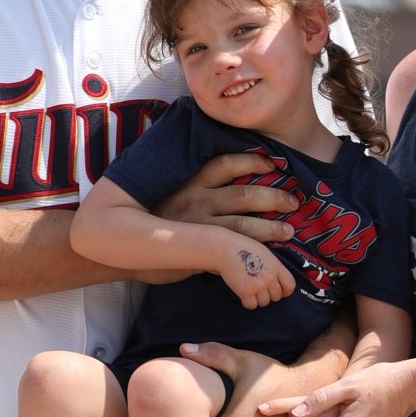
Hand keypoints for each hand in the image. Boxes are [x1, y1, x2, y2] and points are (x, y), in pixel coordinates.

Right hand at [160, 150, 301, 242]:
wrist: (121, 245)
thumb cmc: (149, 216)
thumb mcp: (169, 190)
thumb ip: (195, 186)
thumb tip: (228, 182)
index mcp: (189, 181)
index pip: (225, 164)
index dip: (252, 161)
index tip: (272, 164)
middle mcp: (194, 201)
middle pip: (242, 194)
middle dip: (273, 197)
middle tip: (293, 201)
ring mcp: (197, 228)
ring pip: (243, 226)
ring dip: (270, 228)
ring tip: (288, 229)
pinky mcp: (197, 252)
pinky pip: (233, 251)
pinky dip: (253, 251)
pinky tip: (269, 254)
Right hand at [216, 232, 294, 309]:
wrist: (224, 250)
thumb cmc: (242, 248)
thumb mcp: (265, 252)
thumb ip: (274, 266)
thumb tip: (277, 278)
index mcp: (276, 266)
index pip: (290, 286)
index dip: (285, 291)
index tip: (279, 291)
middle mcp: (270, 277)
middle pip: (276, 296)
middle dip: (268, 294)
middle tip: (259, 288)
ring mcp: (258, 286)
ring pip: (264, 302)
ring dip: (258, 299)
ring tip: (250, 289)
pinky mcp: (246, 292)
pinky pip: (251, 305)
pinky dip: (247, 302)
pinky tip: (243, 293)